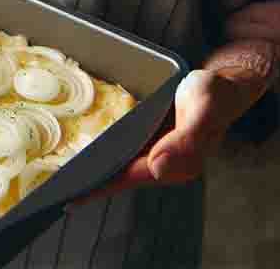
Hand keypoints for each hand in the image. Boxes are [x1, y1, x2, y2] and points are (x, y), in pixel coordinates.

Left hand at [68, 67, 270, 204]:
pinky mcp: (151, 140)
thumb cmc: (215, 94)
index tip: (69, 197)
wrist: (228, 83)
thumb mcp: (205, 108)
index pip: (127, 178)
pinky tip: (81, 153)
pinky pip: (121, 151)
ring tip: (57, 177)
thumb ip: (187, 139)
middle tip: (51, 191)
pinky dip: (101, 154)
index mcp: (175, 164)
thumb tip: (158, 166)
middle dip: (86, 185)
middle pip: (118, 178)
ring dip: (90, 172)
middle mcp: (163, 164)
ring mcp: (156, 153)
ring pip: (117, 167)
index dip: (98, 186)